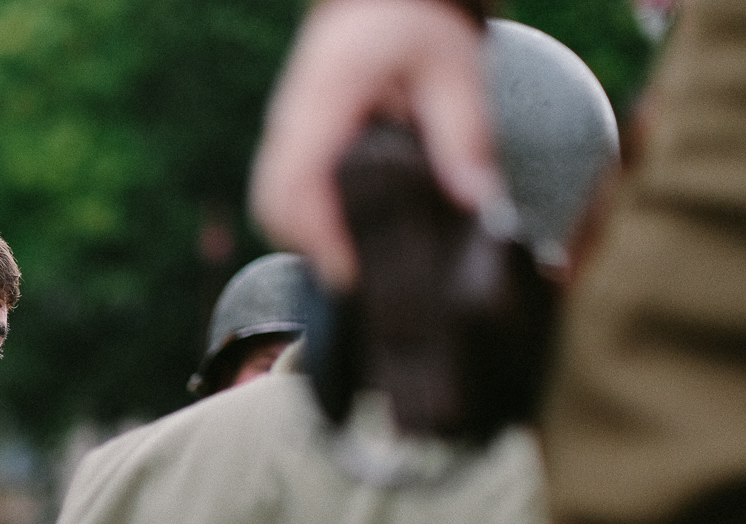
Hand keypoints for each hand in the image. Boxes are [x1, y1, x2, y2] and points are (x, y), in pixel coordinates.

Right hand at [250, 0, 500, 287]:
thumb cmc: (414, 20)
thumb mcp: (452, 67)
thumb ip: (464, 134)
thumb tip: (477, 201)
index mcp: (325, 100)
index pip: (297, 183)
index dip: (317, 236)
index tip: (349, 272)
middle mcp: (292, 118)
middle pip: (270, 203)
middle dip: (304, 246)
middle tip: (353, 277)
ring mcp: (286, 127)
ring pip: (268, 201)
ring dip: (299, 235)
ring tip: (348, 260)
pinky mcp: (293, 136)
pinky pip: (279, 187)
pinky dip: (300, 217)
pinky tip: (339, 231)